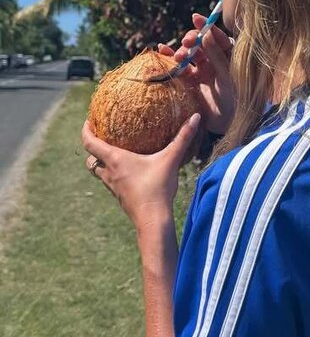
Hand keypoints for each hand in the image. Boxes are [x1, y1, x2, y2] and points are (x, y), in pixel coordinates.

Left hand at [82, 113, 200, 230]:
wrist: (153, 220)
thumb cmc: (158, 189)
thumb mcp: (171, 160)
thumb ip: (182, 138)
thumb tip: (195, 117)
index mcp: (116, 160)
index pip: (89, 143)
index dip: (86, 130)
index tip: (88, 121)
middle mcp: (110, 173)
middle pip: (90, 160)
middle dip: (92, 149)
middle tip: (100, 138)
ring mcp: (114, 187)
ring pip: (99, 173)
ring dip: (101, 163)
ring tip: (113, 154)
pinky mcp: (121, 197)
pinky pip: (111, 182)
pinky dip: (113, 174)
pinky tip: (128, 172)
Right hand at [158, 14, 234, 134]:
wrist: (230, 124)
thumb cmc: (237, 99)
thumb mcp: (229, 75)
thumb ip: (218, 55)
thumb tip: (207, 33)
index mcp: (227, 57)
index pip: (216, 37)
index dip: (207, 27)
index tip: (197, 18)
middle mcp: (214, 61)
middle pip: (199, 45)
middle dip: (191, 41)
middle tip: (188, 42)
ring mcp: (201, 73)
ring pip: (187, 56)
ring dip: (181, 52)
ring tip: (179, 57)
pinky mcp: (190, 84)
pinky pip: (178, 70)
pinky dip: (169, 61)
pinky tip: (162, 51)